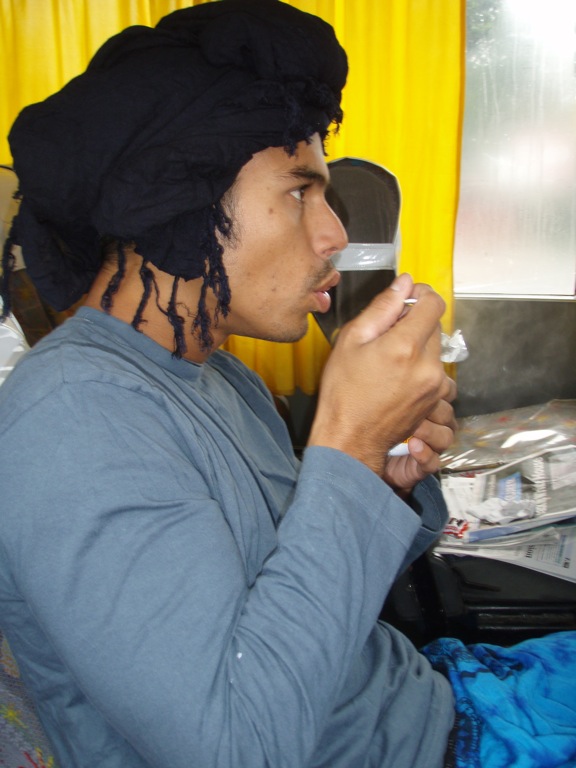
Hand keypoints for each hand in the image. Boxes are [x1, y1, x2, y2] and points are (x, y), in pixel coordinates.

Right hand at [308, 273, 452, 476]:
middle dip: (414, 323)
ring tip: (391, 360)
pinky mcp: (436, 399)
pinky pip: (436, 370)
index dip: (421, 295)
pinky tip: (399, 377)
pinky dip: (422, 367)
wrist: (351, 439)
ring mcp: (435, 385)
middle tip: (386, 335)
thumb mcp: (351, 340)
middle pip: (434, 325)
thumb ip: (382, 307)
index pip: (433, 303)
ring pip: (435, 348)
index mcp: (405, 346)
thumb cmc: (344, 393)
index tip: (407, 298)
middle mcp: (427, 366)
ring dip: (418, 346)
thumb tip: (404, 283)